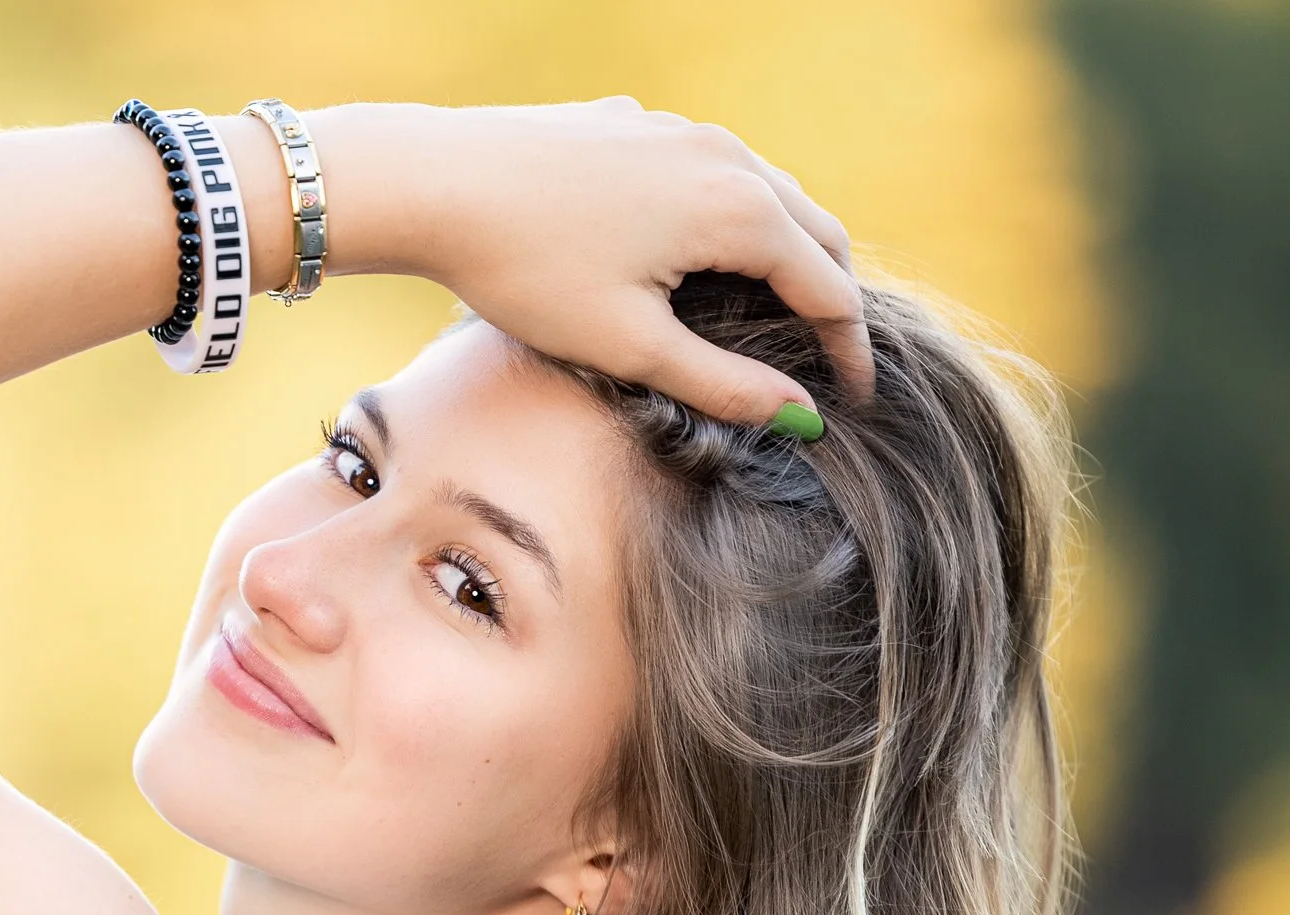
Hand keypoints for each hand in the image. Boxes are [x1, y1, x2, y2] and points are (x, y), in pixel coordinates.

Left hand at [353, 98, 873, 422]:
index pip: (830, 289)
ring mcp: (682, 130)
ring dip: (784, 251)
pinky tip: (696, 256)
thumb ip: (721, 384)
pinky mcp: (638, 124)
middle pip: (815, 231)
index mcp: (740, 210)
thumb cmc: (528, 271)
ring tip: (776, 312)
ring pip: (766, 193)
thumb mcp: (629, 346)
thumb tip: (798, 415)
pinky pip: (709, 171)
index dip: (850, 352)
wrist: (438, 182)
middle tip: (827, 358)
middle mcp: (727, 156)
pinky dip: (729, 217)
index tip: (851, 402)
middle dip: (830, 297)